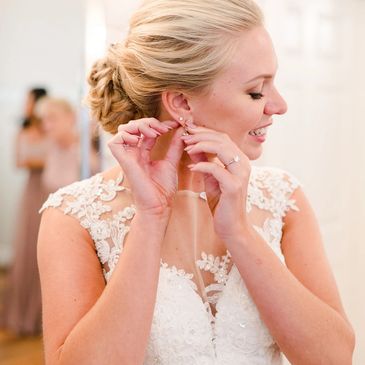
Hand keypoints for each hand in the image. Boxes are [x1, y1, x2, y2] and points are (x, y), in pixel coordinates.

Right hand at [108, 118, 183, 216]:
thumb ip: (175, 146)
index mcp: (143, 153)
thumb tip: (180, 130)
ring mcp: (127, 157)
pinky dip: (127, 135)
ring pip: (123, 130)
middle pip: (133, 126)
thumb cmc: (163, 189)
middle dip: (149, 122)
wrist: (159, 205)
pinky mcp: (122, 161)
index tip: (174, 124)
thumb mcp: (171, 162)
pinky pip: (115, 141)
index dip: (158, 124)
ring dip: (139, 125)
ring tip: (155, 132)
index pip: (146, 130)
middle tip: (164, 129)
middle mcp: (133, 153)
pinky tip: (141, 140)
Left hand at [181, 125, 250, 239]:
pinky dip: (202, 165)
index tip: (188, 130)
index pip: (222, 137)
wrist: (231, 226)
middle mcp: (243, 163)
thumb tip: (193, 145)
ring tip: (186, 147)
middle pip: (222, 139)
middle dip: (201, 135)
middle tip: (184, 136)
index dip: (204, 131)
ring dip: (201, 145)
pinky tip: (191, 167)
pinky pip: (216, 169)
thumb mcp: (211, 178)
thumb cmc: (222, 202)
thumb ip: (205, 161)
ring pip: (222, 149)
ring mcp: (240, 174)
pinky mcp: (234, 186)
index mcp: (239, 160)